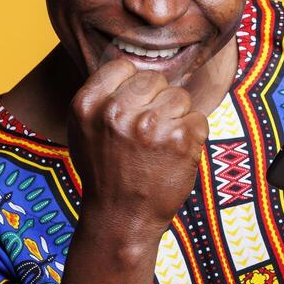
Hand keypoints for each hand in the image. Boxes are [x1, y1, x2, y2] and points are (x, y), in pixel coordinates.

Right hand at [68, 58, 209, 243]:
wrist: (121, 218)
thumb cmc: (106, 173)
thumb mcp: (85, 130)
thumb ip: (102, 96)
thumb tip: (131, 64)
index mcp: (88, 104)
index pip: (124, 66)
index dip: (134, 86)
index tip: (134, 107)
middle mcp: (117, 111)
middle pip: (155, 78)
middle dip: (158, 101)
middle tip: (148, 132)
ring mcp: (150, 125)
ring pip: (180, 96)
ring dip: (177, 118)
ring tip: (160, 145)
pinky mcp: (180, 139)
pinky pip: (199, 118)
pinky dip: (193, 136)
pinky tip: (175, 155)